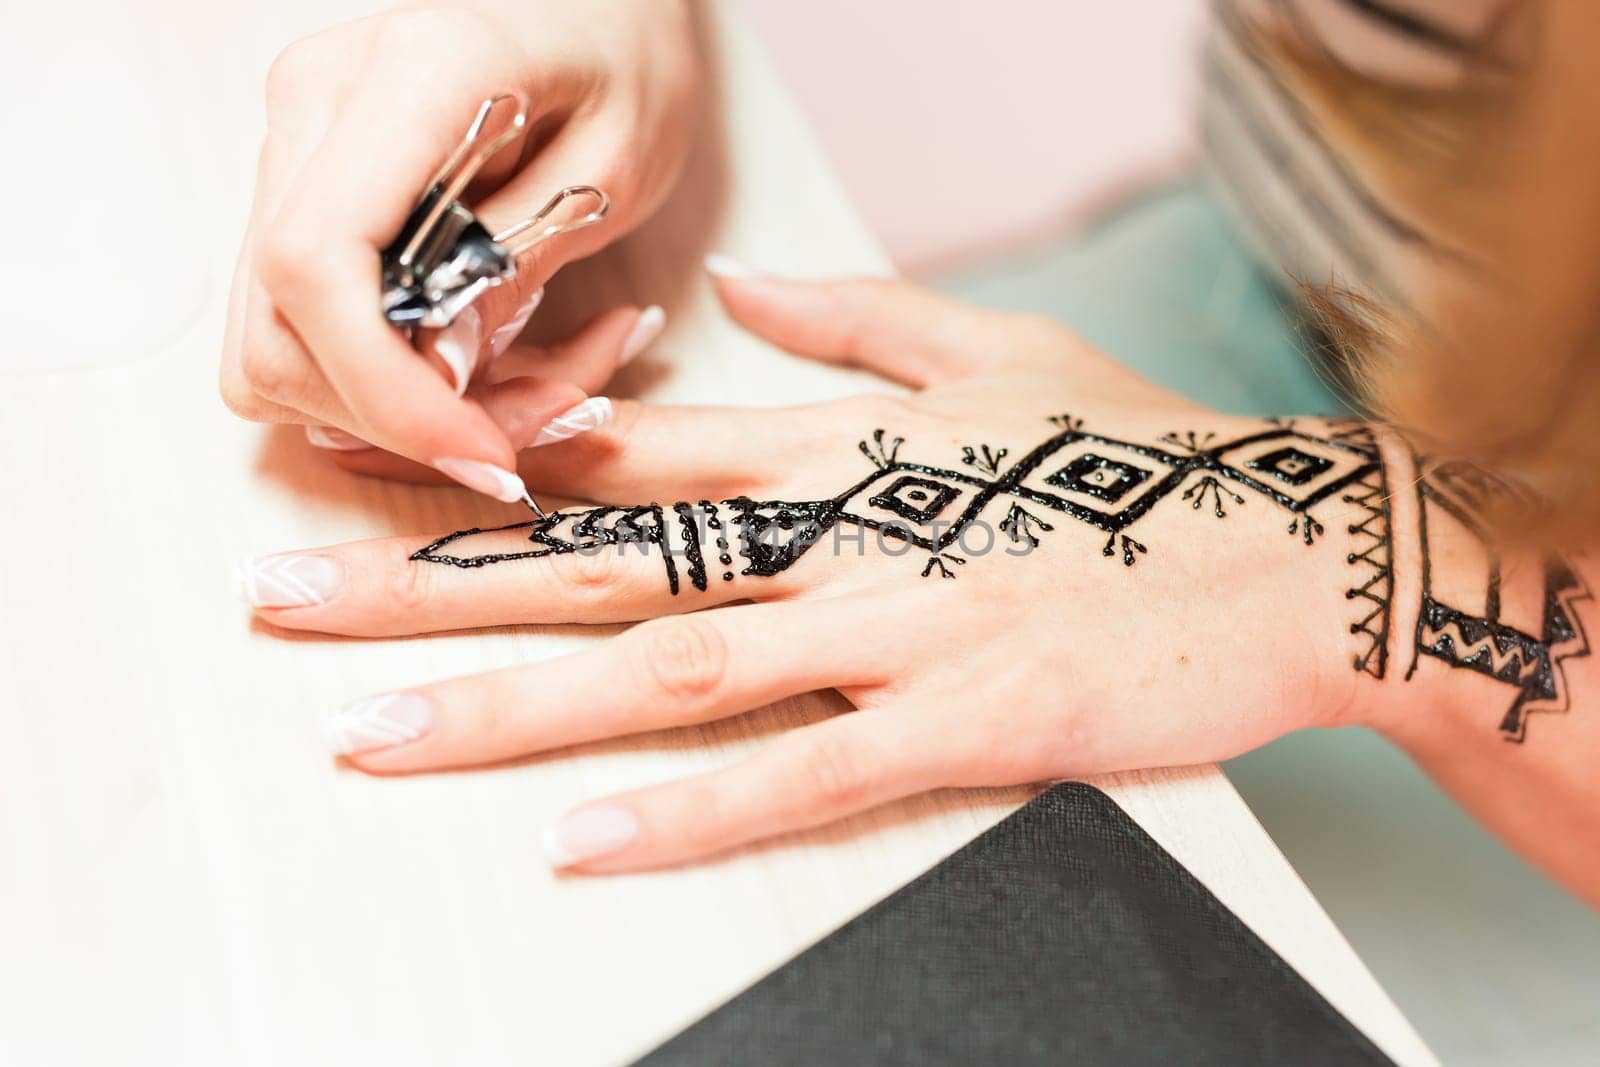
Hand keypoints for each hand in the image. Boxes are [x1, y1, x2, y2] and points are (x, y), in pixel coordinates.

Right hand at [219, 1, 701, 497]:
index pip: (318, 267)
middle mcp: (313, 104)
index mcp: (404, 77)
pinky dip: (388, 377)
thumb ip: (521, 261)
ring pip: (277, 348)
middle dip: (404, 417)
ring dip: (401, 407)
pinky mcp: (300, 188)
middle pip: (278, 332)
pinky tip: (482, 350)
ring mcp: (292, 145)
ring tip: (534, 379)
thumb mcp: (617, 163)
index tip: (485, 452)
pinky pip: (305, 328)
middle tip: (539, 419)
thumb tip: (437, 375)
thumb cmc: (624, 56)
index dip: (387, 393)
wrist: (592, 0)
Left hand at [241, 274, 1396, 871]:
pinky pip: (804, 770)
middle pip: (599, 556)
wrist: (1293, 545)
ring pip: (669, 666)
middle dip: (428, 580)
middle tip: (282, 604)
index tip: (359, 473)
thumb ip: (857, 315)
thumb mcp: (997, 344)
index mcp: (838, 441)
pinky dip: (691, 807)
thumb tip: (744, 279)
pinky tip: (580, 839)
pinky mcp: (968, 718)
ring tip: (370, 732)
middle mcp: (840, 526)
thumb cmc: (1139, 451)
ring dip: (510, 704)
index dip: (479, 460)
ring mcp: (898, 624)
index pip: (626, 444)